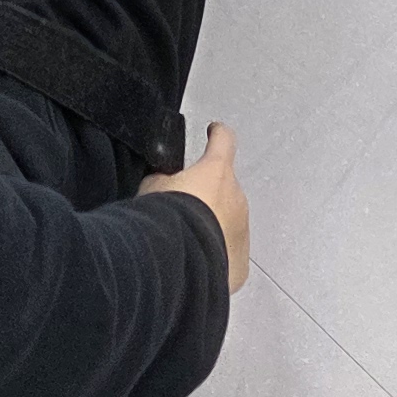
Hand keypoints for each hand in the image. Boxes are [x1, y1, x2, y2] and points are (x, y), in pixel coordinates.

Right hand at [142, 123, 248, 291]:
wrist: (179, 264)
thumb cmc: (167, 217)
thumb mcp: (153, 187)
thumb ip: (164, 178)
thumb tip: (165, 183)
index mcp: (217, 171)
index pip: (223, 140)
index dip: (217, 134)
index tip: (214, 131)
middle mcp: (236, 198)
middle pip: (224, 189)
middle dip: (207, 196)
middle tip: (182, 211)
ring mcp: (243, 231)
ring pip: (228, 222)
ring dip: (212, 227)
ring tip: (185, 242)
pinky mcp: (241, 263)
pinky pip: (228, 253)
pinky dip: (215, 255)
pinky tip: (194, 264)